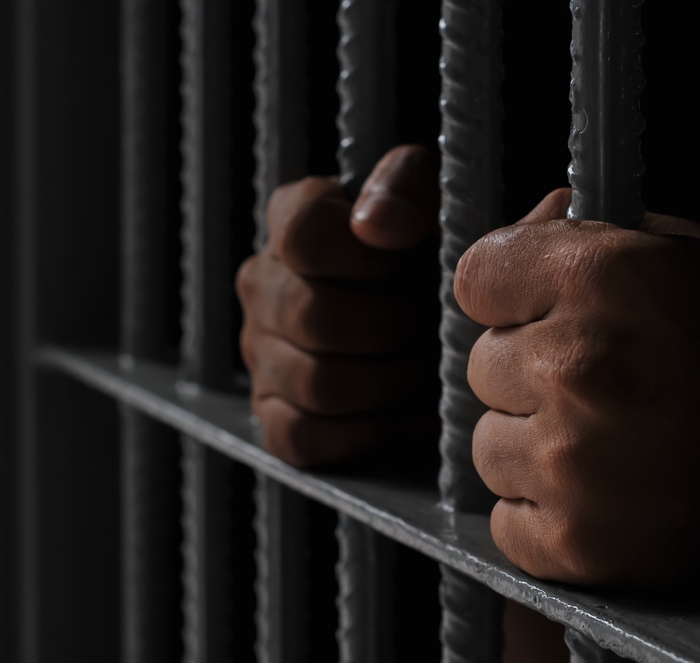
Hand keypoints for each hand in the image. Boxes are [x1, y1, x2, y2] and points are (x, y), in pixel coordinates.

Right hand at [236, 145, 439, 466]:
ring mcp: (260, 353)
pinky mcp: (273, 416)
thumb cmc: (434, 255)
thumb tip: (374, 223)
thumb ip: (407, 188)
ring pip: (316, 383)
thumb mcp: (434, 200)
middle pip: (314, 318)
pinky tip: (408, 412)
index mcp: (293, 218)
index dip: (367, 258)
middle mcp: (263, 284)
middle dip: (394, 329)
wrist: (439, 319)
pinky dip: (370, 432)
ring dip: (390, 383)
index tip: (411, 263)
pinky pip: (303, 436)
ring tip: (428, 369)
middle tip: (433, 328)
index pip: (303, 236)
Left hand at [460, 188, 699, 585]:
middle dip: (527, 372)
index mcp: (602, 277)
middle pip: (481, 365)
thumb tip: (510, 236)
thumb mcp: (675, 254)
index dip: (510, 295)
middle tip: (603, 384)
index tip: (549, 309)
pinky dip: (544, 514)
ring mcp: (574, 463)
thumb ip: (577, 230)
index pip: (474, 278)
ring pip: (487, 446)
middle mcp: (579, 367)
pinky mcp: (577, 543)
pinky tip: (605, 496)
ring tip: (611, 441)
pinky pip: (507, 521)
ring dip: (533, 446)